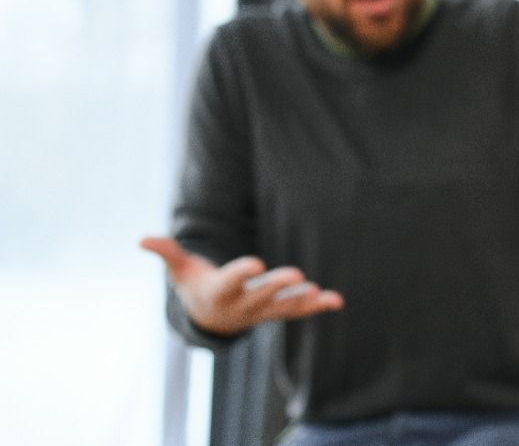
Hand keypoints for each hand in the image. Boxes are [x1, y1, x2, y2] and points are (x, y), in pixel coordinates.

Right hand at [140, 236, 343, 335]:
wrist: (208, 318)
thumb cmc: (195, 285)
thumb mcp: (181, 270)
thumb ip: (168, 253)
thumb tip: (142, 239)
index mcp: (218, 293)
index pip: (230, 283)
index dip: (242, 274)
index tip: (256, 264)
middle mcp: (241, 306)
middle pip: (261, 297)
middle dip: (278, 287)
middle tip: (296, 274)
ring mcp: (261, 312)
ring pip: (283, 309)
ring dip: (302, 302)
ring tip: (319, 292)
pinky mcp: (276, 313)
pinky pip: (298, 312)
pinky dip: (317, 307)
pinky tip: (336, 300)